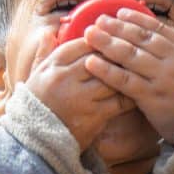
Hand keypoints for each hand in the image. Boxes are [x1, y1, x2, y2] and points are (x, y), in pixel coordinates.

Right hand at [24, 29, 135, 151]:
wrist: (35, 142)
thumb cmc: (36, 106)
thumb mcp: (34, 76)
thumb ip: (44, 53)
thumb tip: (50, 32)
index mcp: (52, 65)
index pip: (83, 44)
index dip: (100, 41)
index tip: (111, 41)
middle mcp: (66, 78)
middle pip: (101, 58)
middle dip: (117, 56)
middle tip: (132, 54)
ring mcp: (81, 97)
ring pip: (112, 77)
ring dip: (126, 75)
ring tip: (138, 71)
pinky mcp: (93, 116)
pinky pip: (119, 101)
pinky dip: (129, 97)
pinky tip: (137, 93)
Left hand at [83, 9, 173, 142]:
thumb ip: (170, 51)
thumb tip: (146, 34)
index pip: (157, 28)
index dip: (136, 18)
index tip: (118, 12)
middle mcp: (173, 60)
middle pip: (140, 38)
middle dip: (116, 27)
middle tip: (97, 20)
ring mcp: (162, 78)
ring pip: (130, 55)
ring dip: (107, 42)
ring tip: (89, 35)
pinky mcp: (151, 97)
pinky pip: (124, 80)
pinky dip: (106, 70)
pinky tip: (91, 63)